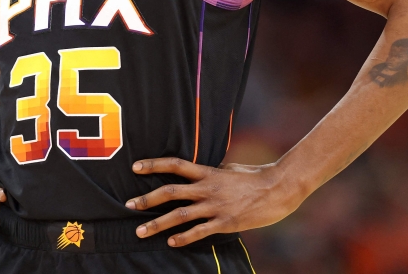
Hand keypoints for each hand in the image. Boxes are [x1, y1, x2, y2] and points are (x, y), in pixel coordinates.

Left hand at [125, 157, 302, 246]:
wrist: (279, 188)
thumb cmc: (256, 176)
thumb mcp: (231, 168)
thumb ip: (213, 172)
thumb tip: (202, 172)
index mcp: (208, 172)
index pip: (175, 164)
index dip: (154, 164)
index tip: (135, 167)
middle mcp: (207, 188)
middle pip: (170, 192)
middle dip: (147, 199)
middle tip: (128, 205)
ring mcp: (215, 206)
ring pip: (179, 215)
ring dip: (157, 224)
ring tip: (140, 231)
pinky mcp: (225, 222)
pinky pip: (200, 231)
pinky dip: (184, 237)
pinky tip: (171, 243)